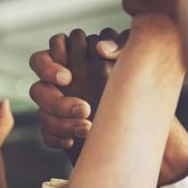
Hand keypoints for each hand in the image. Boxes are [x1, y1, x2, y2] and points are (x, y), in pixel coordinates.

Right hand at [29, 29, 187, 183]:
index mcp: (73, 59)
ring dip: (60, 123)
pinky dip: (57, 138)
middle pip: (38, 88)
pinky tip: (73, 141)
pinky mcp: (62, 127)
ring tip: (88, 128)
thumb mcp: (136, 58)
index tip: (67, 78)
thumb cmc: (141, 80)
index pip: (44, 56)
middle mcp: (60, 83)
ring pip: (42, 113)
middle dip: (56, 102)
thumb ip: (121, 45)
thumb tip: (102, 48)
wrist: (149, 118)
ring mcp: (59, 107)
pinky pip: (47, 134)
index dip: (49, 66)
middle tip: (83, 109)